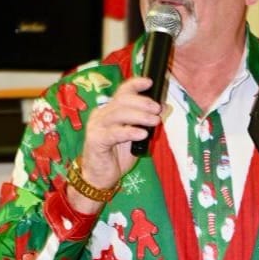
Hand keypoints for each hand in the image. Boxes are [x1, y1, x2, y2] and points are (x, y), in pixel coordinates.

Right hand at [76, 76, 160, 191]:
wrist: (100, 177)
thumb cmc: (117, 156)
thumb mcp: (135, 136)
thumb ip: (145, 122)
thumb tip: (162, 107)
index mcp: (110, 110)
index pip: (122, 91)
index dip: (135, 84)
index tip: (149, 82)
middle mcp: (101, 115)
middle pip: (122, 100)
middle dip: (142, 102)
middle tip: (157, 109)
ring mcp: (96, 126)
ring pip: (118, 114)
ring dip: (139, 115)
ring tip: (154, 121)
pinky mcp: (96, 140)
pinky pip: (114, 133)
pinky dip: (129, 131)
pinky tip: (142, 134)